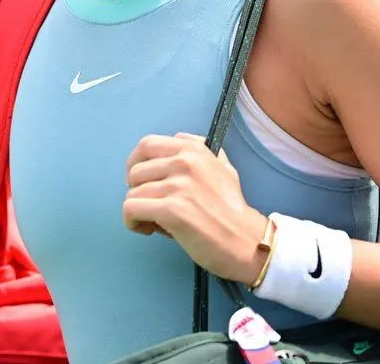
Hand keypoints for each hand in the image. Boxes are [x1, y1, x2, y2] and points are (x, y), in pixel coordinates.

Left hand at [123, 132, 269, 284]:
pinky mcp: (172, 209)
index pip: (147, 145)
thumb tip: (177, 138)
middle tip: (151, 207)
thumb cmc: (233, 211)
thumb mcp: (223, 168)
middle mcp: (185, 162)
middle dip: (137, 191)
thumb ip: (200, 151)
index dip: (136, 164)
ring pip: (132, 193)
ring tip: (155, 222)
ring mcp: (178, 185)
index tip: (141, 181)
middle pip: (135, 172)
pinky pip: (131, 209)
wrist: (248, 242)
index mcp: (194, 149)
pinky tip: (148, 229)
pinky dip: (132, 222)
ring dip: (137, 211)